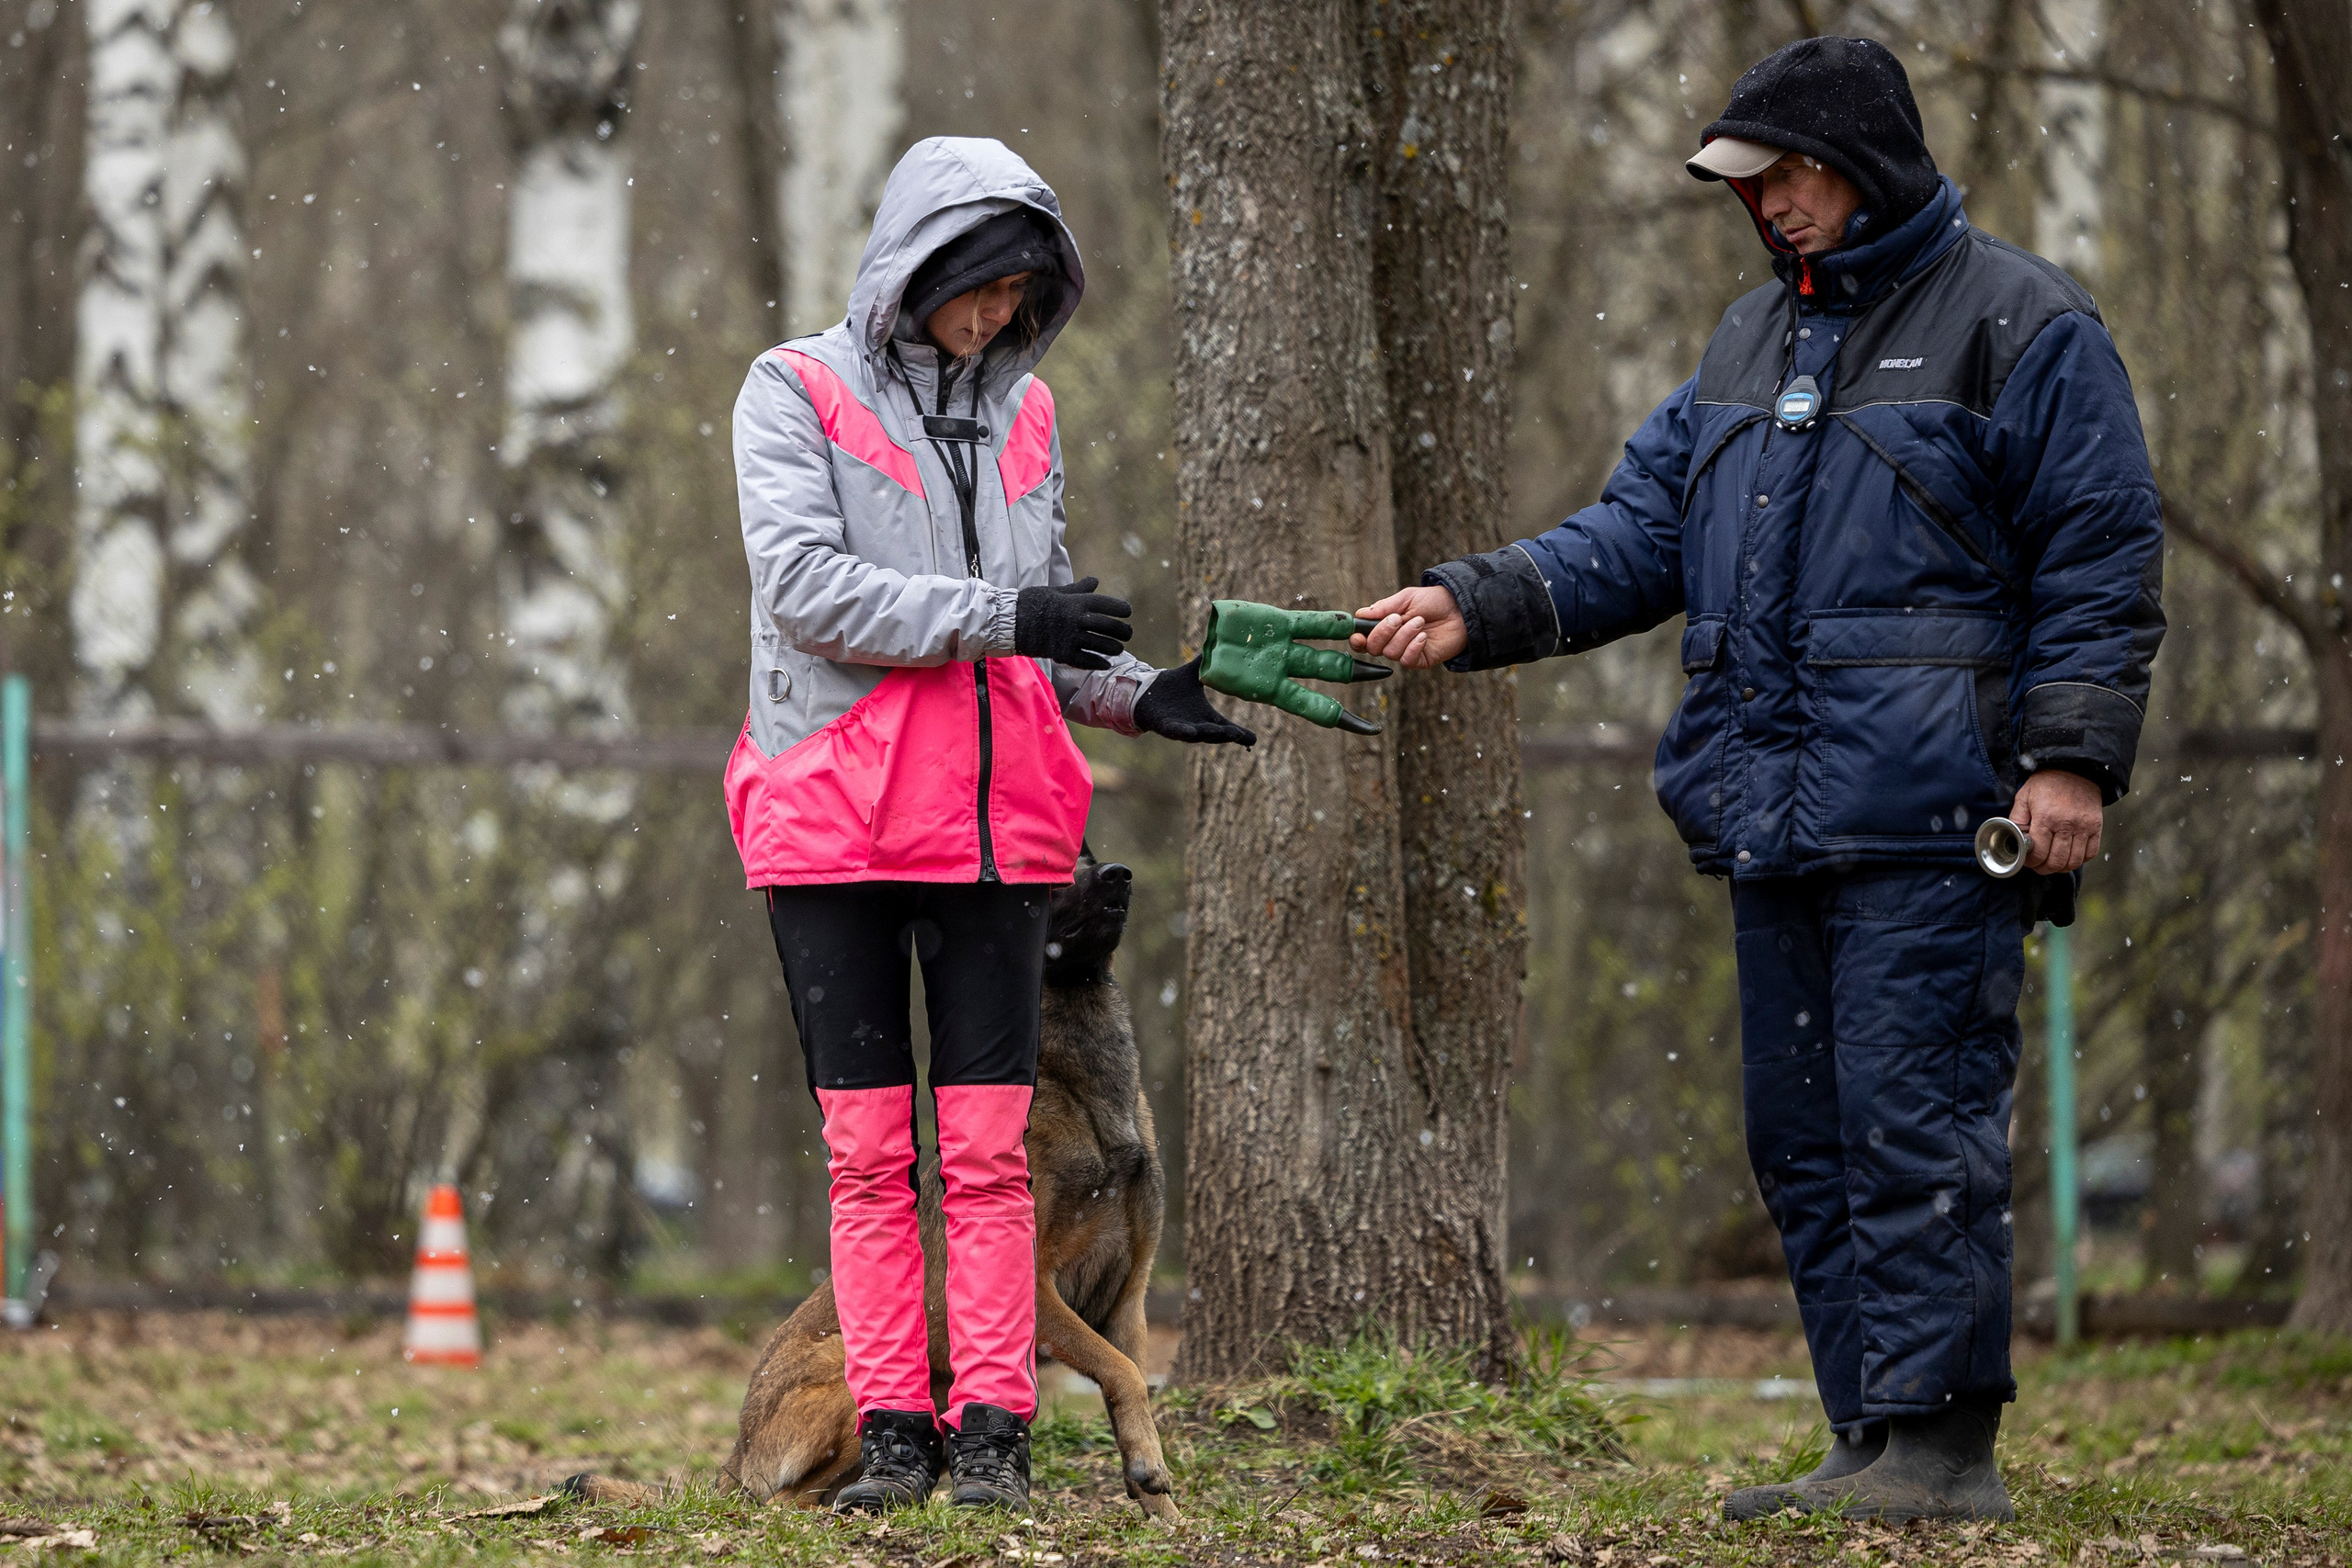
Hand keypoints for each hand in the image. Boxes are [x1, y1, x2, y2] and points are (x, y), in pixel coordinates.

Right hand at [1014, 577, 1132, 670]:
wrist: (1009, 622)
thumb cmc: (1032, 602)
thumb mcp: (1056, 591)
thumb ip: (1078, 589)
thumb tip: (1095, 581)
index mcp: (1076, 602)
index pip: (1107, 604)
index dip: (1121, 609)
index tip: (1127, 612)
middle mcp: (1077, 619)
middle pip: (1109, 626)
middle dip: (1123, 631)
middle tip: (1128, 633)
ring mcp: (1070, 638)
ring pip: (1101, 645)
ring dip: (1114, 648)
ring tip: (1119, 648)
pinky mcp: (1062, 653)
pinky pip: (1085, 660)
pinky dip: (1098, 662)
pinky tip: (1105, 663)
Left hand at [1133, 658, 1255, 745]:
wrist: (1145, 692)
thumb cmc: (1172, 687)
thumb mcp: (1192, 674)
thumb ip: (1206, 662)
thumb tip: (1219, 640)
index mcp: (1206, 716)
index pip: (1226, 727)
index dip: (1240, 734)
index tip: (1253, 738)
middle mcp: (1197, 725)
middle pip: (1215, 734)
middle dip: (1226, 735)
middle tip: (1238, 734)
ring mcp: (1181, 728)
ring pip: (1198, 734)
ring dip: (1209, 734)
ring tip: (1222, 732)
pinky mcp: (1165, 727)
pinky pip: (1175, 731)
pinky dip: (1182, 732)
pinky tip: (1190, 731)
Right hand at [1351, 585, 1466, 668]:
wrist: (1460, 609)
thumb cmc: (1433, 601)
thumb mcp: (1406, 598)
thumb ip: (1384, 607)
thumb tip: (1360, 614)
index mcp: (1384, 625)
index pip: (1363, 638)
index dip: (1357, 638)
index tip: (1358, 634)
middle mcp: (1392, 640)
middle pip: (1372, 648)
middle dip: (1382, 633)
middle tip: (1398, 618)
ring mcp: (1405, 651)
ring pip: (1390, 653)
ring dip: (1404, 635)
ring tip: (1420, 622)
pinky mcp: (1419, 660)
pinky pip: (1407, 660)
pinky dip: (1413, 647)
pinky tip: (1424, 636)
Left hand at [2010, 769, 2101, 872]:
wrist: (2076, 769)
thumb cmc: (2047, 783)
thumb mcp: (2024, 797)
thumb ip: (2017, 820)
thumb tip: (2014, 840)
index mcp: (2046, 817)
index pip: (2038, 853)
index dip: (2030, 862)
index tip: (2027, 861)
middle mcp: (2067, 824)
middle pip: (2056, 861)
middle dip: (2044, 868)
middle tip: (2039, 866)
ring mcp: (2084, 827)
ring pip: (2074, 861)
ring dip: (2061, 867)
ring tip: (2053, 863)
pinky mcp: (2096, 827)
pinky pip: (2090, 853)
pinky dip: (2080, 860)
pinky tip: (2069, 856)